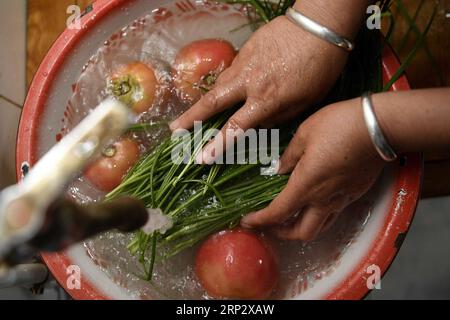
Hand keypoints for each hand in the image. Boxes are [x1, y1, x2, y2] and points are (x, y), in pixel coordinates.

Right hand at [170, 16, 348, 162]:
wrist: (318, 25)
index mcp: (265, 100)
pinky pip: (229, 72)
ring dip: (201, 103)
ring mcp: (243, 64)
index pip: (234, 128)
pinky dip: (222, 86)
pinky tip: (222, 91)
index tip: (201, 158)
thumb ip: (277, 116)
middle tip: (173, 130)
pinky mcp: (244, 50)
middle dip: (190, 119)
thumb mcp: (304, 101)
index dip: (216, 145)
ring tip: (188, 116)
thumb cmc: (319, 69)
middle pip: (212, 103)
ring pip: (217, 86)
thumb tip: (258, 125)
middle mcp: (248, 83)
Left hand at [241, 98, 385, 240]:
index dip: (260, 221)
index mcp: (306, 185)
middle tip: (267, 225)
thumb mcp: (304, 134)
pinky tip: (313, 201)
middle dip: (280, 234)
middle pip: (301, 233)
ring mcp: (342, 199)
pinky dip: (318, 215)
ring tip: (289, 219)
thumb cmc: (339, 125)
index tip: (247, 221)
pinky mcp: (355, 193)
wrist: (380, 126)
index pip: (277, 214)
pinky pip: (333, 214)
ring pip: (320, 228)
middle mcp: (323, 199)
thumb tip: (279, 169)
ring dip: (300, 229)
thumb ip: (289, 156)